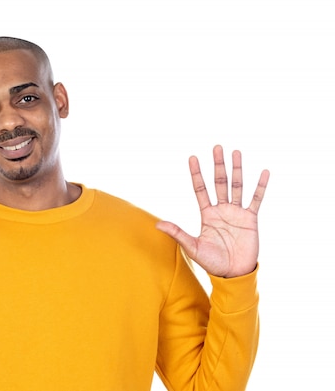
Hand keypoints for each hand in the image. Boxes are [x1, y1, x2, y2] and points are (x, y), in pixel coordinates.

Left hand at [156, 145, 269, 277]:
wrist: (233, 273)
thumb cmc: (212, 262)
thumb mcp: (193, 247)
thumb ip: (178, 233)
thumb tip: (157, 224)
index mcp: (206, 214)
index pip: (200, 189)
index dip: (196, 174)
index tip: (192, 158)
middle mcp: (221, 210)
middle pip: (219, 182)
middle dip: (218, 165)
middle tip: (216, 147)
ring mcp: (236, 213)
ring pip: (237, 186)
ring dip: (237, 169)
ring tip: (236, 152)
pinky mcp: (250, 219)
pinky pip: (256, 199)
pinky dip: (260, 186)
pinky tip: (263, 172)